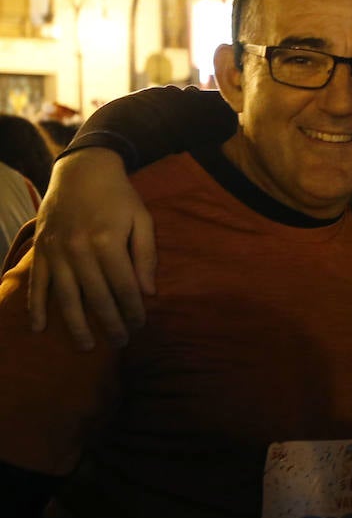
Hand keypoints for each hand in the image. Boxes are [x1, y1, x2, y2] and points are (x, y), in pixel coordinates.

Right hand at [28, 149, 155, 349]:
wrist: (82, 170)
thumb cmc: (119, 196)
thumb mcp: (142, 219)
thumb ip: (145, 256)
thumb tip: (149, 292)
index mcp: (108, 242)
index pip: (124, 287)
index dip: (133, 310)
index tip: (140, 326)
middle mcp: (79, 249)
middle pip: (96, 297)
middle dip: (110, 323)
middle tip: (120, 343)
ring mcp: (56, 251)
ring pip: (66, 297)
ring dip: (75, 325)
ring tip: (86, 347)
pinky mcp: (41, 250)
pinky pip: (37, 284)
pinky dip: (36, 307)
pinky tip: (40, 328)